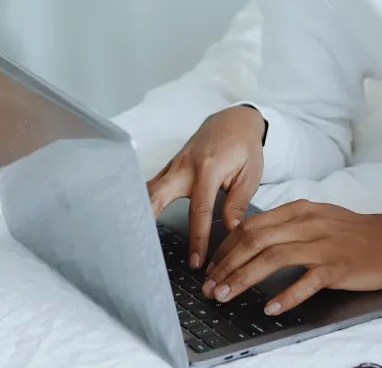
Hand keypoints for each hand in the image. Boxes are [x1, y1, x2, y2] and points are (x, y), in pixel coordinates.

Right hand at [147, 105, 265, 270]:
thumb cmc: (244, 146)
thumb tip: (231, 231)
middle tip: (141, 248)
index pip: (199, 209)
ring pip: (149, 189)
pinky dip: (144, 202)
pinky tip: (137, 220)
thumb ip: (238, 203)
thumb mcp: (250, 174)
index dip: (197, 238)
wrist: (234, 119)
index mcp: (208, 168)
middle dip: (147, 220)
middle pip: (157, 194)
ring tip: (131, 239)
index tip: (196, 262)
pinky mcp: (170, 167)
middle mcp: (185, 166)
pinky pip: (153, 186)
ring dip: (140, 211)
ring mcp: (174, 164)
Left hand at [202, 201, 381, 314]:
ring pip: (273, 258)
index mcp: (299, 210)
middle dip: (227, 264)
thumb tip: (253, 240)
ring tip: (225, 296)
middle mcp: (307, 223)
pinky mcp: (338, 267)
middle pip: (256, 240)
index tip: (212, 265)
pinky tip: (270, 307)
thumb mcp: (318, 217)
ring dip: (244, 278)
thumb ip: (288, 224)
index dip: (226, 246)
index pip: (252, 225)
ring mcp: (323, 245)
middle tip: (209, 286)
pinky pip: (307, 281)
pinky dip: (286, 294)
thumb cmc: (355, 231)